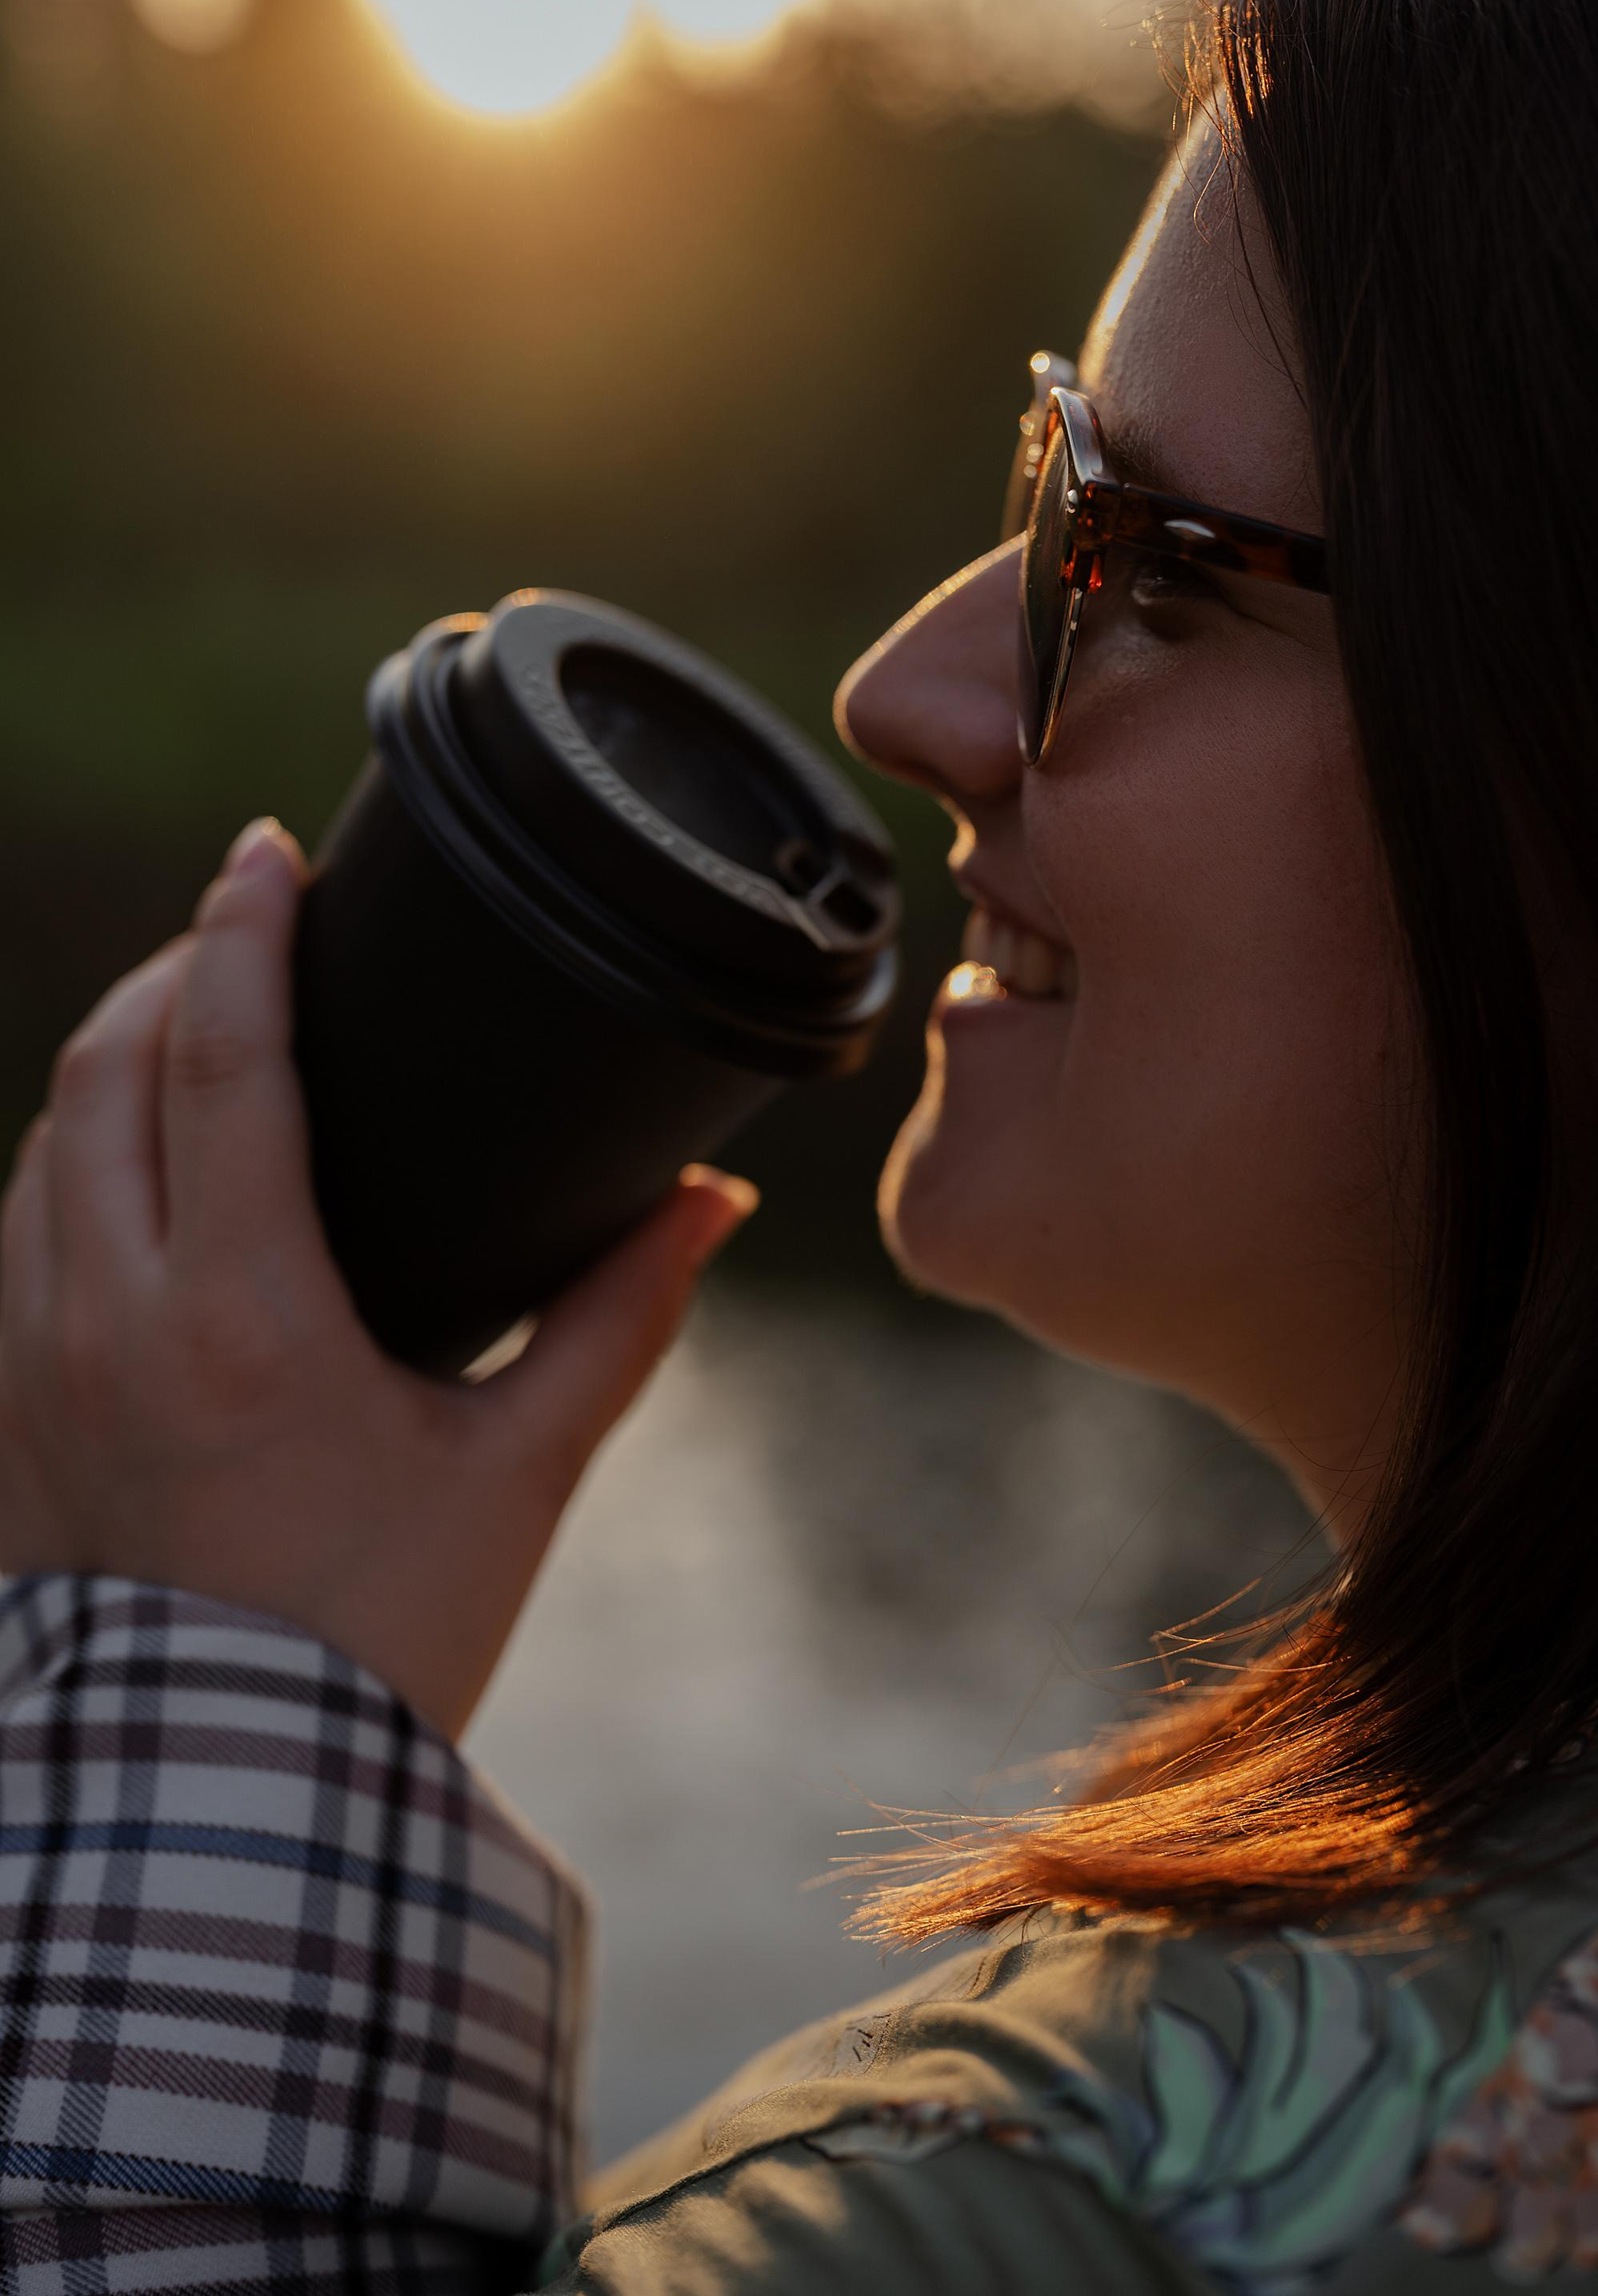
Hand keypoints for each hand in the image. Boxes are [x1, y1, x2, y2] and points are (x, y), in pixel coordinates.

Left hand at [0, 819, 757, 1738]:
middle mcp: (112, 1322)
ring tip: (192, 1026)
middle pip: (107, 1073)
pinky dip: (70, 1159)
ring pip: (45, 1147)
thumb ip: (617, 1318)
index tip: (268, 850)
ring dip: (113, 1062)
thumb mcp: (519, 1469)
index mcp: (244, 1315)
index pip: (222, 1062)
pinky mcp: (9, 1420)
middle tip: (244, 925)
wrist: (232, 1799)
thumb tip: (710, 1203)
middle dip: (173, 973)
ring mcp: (36, 1371)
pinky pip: (18, 1235)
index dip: (242, 933)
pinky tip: (130, 1165)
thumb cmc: (389, 1637)